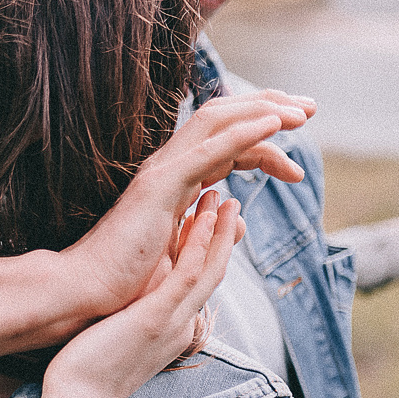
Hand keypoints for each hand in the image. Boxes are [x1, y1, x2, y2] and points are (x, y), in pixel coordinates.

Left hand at [44, 191, 243, 397]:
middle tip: (230, 204)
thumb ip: (136, 325)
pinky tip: (205, 217)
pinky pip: (187, 274)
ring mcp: (173, 322)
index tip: (209, 225)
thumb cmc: (89, 375)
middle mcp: (181, 326)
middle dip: (223, 238)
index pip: (198, 288)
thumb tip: (132, 311)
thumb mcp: (123, 345)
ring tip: (225, 199)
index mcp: (173, 332)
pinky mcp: (157, 318)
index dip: (209, 254)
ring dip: (219, 232)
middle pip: (212, 275)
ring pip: (209, 270)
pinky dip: (200, 244)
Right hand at [63, 90, 311, 317]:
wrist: (87, 290)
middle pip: (223, 118)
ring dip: (263, 111)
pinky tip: (275, 123)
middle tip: (311, 109)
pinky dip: (243, 131)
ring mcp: (162, 171)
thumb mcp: (183, 252)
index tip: (297, 155)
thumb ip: (212, 231)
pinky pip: (208, 149)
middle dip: (269, 107)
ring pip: (217, 121)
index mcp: (175, 180)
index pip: (226, 144)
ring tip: (302, 113)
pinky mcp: (160, 185)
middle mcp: (169, 166)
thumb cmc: (126, 279)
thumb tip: (241, 222)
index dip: (264, 140)